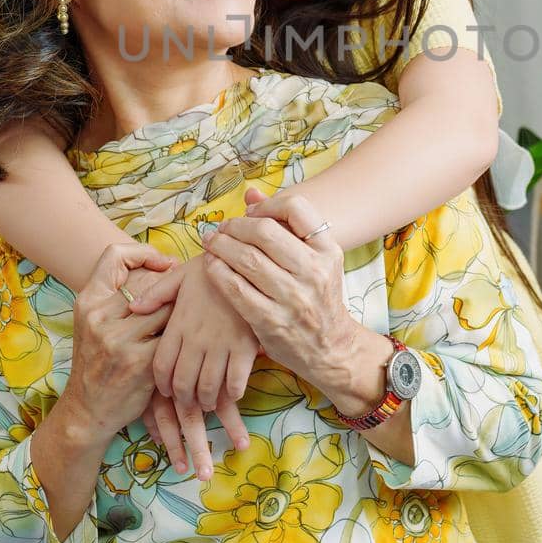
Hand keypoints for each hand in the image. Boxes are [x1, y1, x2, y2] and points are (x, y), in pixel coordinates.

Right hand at [48, 242, 175, 440]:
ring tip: (194, 321)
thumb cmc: (98, 362)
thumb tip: (166, 266)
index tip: (165, 265)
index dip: (143, 254)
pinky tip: (189, 345)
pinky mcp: (141, 362)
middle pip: (151, 284)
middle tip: (192, 296)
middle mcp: (100, 317)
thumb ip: (119, 296)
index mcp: (88, 302)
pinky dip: (183, 341)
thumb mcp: (95, 323)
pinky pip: (173, 338)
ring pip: (167, 310)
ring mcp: (119, 340)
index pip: (114, 256)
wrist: (87, 411)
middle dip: (173, 292)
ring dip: (181, 316)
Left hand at [142, 256, 259, 480]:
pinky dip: (231, 394)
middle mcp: (196, 339)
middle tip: (187, 403)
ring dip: (206, 401)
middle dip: (183, 400)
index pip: (162, 365)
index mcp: (178, 324)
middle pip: (183, 383)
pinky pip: (235, 382)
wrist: (245, 260)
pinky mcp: (245, 347)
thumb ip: (155, 294)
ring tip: (207, 403)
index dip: (162, 384)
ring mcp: (221, 345)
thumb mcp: (179, 276)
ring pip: (208, 388)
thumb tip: (133, 308)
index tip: (166, 390)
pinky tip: (231, 393)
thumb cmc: (211, 268)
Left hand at [201, 187, 355, 382]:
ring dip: (221, 246)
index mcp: (327, 251)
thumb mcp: (316, 260)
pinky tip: (211, 266)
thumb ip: (285, 226)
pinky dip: (218, 273)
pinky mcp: (271, 321)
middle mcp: (313, 272)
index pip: (296, 208)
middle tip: (221, 229)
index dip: (266, 204)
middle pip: (265, 232)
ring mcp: (293, 299)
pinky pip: (235, 289)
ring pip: (247, 259)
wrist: (330, 349)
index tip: (250, 212)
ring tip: (211, 244)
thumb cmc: (318, 298)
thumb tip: (250, 193)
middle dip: (235, 226)